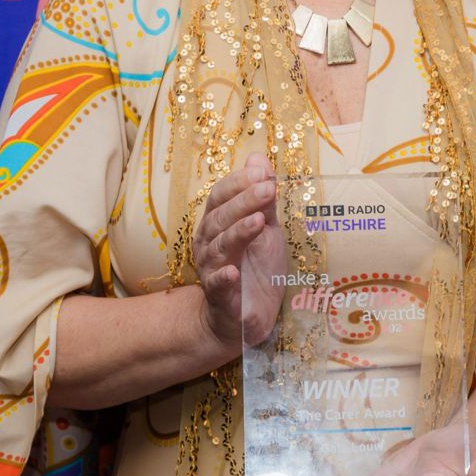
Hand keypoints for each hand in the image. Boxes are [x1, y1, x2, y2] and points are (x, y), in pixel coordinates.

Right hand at [195, 153, 286, 349]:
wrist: (244, 317)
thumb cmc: (254, 269)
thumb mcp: (266, 230)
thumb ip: (263, 200)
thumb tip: (260, 159)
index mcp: (217, 224)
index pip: (221, 196)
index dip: (239, 182)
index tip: (262, 172)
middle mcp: (208, 243)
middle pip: (221, 217)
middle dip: (244, 201)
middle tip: (267, 189)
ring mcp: (211, 270)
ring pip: (220, 246)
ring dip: (239, 232)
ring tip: (259, 221)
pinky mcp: (220, 297)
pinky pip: (217, 285)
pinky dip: (223, 278)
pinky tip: (233, 272)